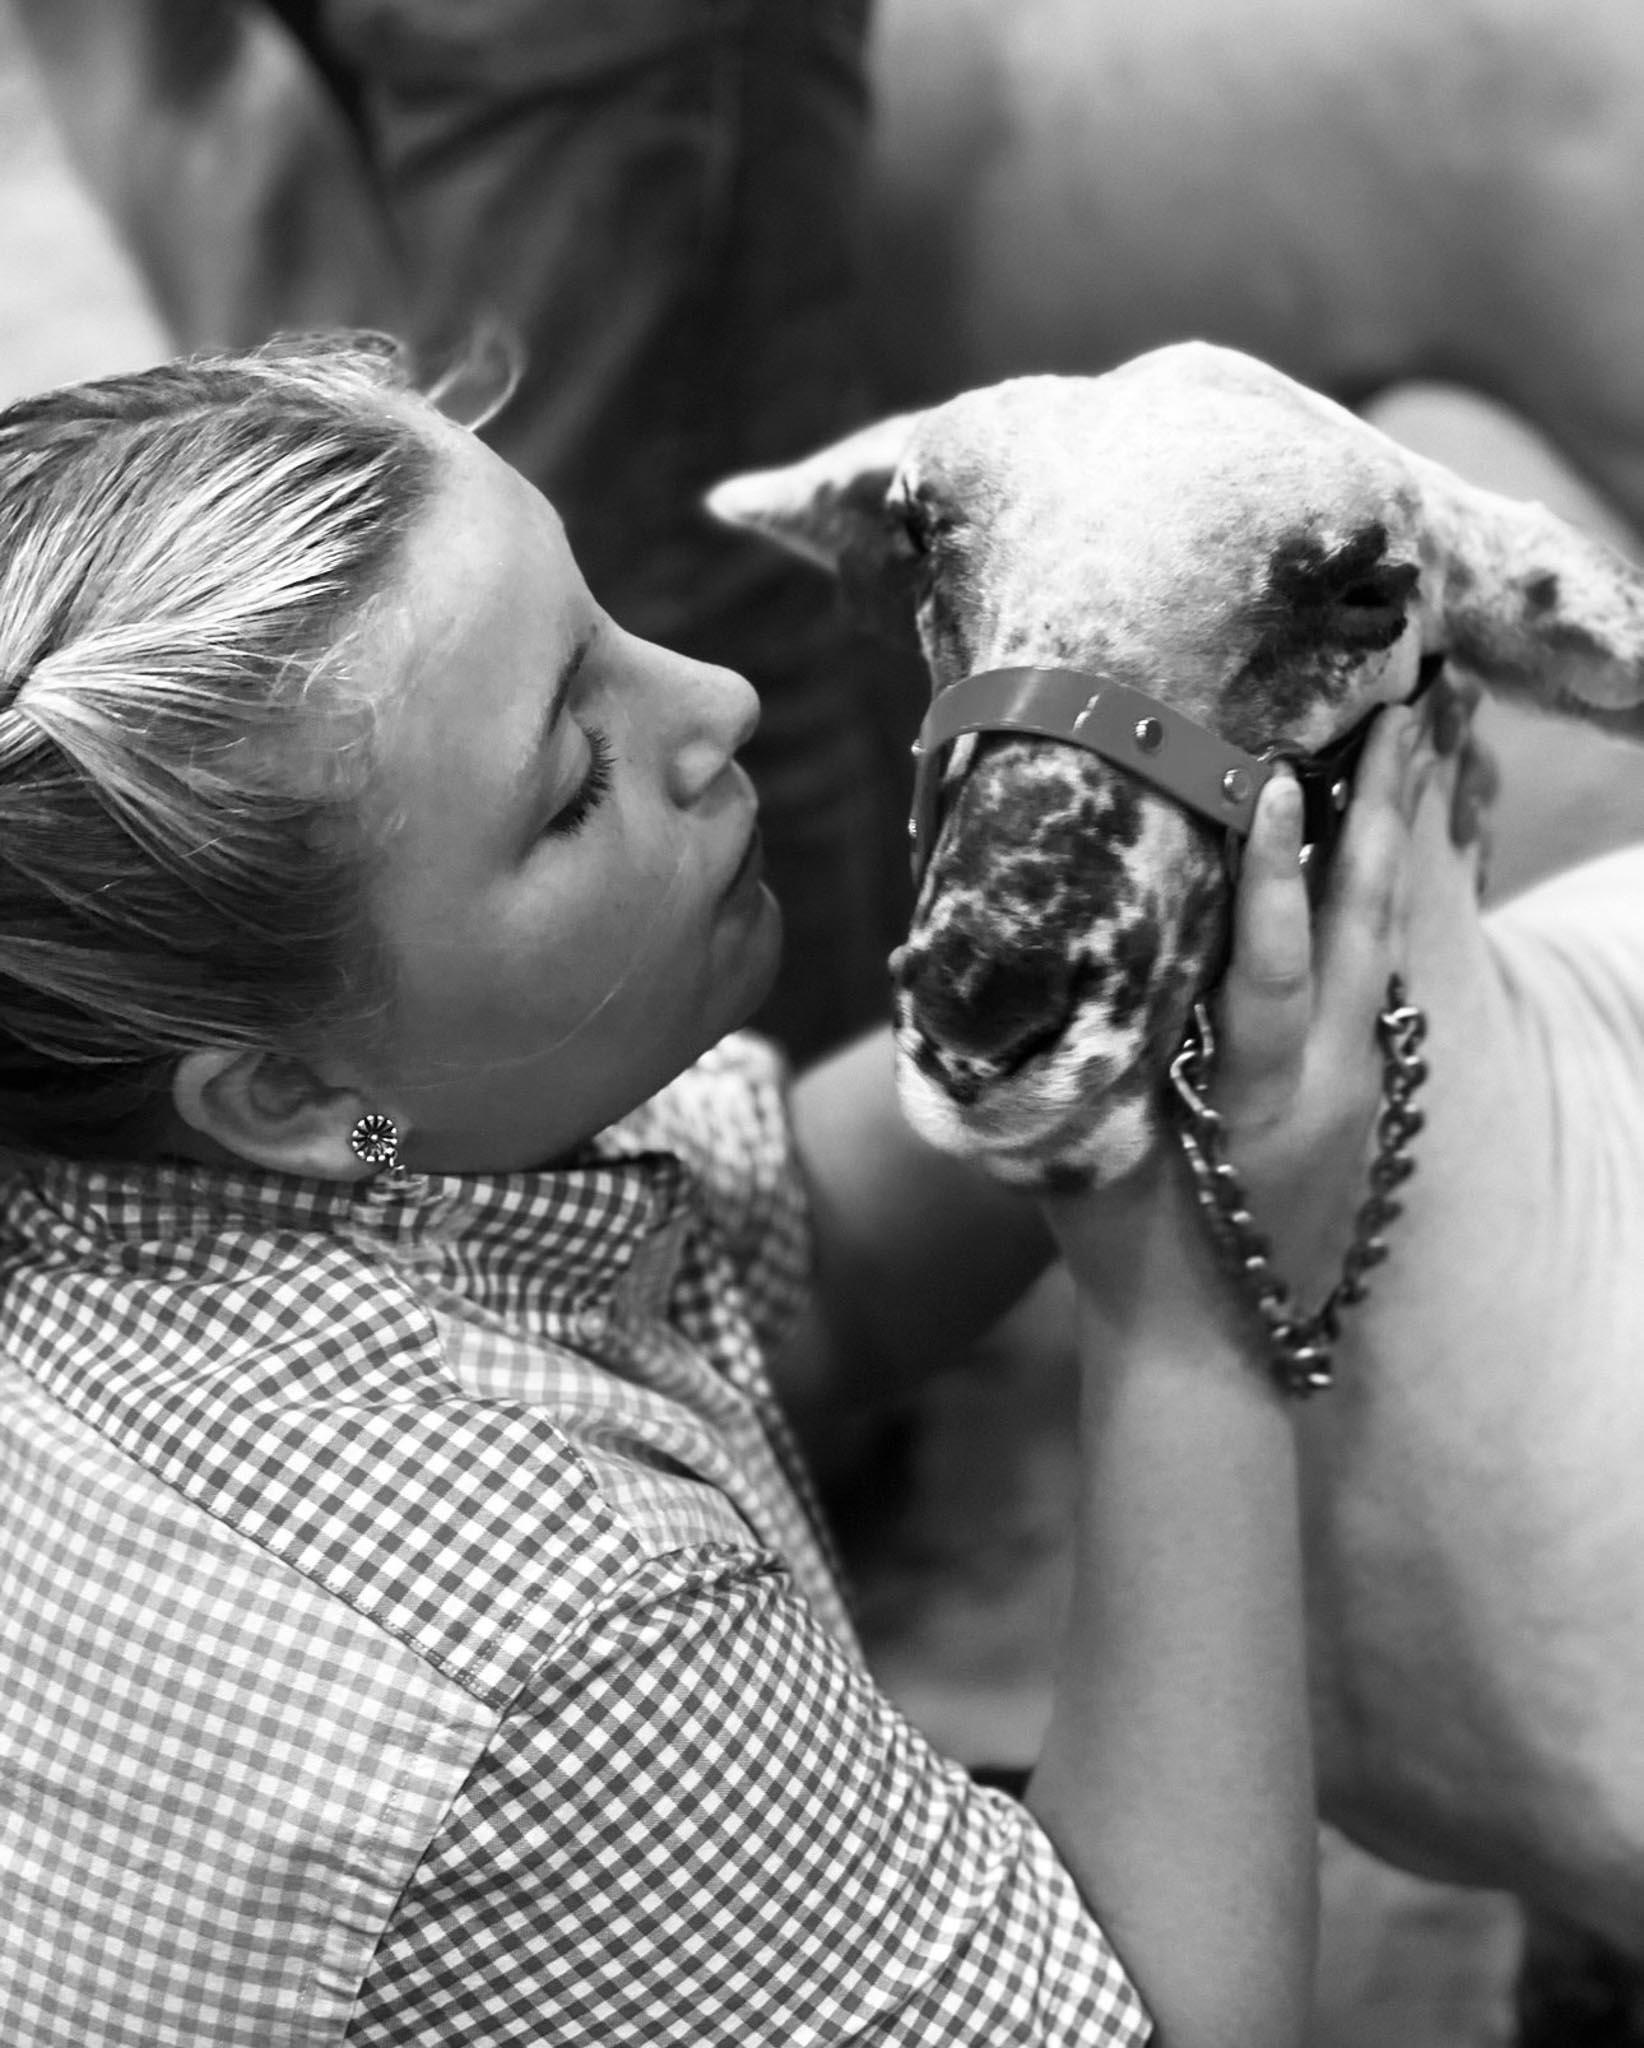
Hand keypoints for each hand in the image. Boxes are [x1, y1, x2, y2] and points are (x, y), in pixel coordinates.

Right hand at [1042, 701, 1438, 1349]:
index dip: (1270, 880)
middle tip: (1398, 714)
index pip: (1271, 973)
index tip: (1278, 786)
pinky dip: (1379, 902)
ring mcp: (1365, 1091)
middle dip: (1382, 820)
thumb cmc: (1120, 1250)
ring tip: (1410, 747)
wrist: (1211, 1353)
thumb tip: (930, 967)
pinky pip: (1381, 979)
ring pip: (1388, 946)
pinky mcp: (1373, 1098)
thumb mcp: (1073, 1156)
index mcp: (1253, 1103)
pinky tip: (1383, 843)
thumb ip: (1046, 1060)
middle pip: (1366, 934)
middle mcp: (1329, 1085)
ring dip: (1395, 845)